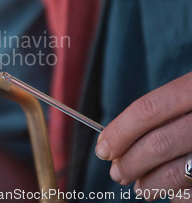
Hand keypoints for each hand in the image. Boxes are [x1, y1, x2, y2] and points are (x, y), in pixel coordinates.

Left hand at [96, 72, 191, 201]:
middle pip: (160, 143)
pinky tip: (172, 195)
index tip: (103, 149)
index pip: (148, 109)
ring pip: (181, 170)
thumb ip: (164, 113)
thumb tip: (117, 144)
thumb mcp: (191, 93)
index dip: (120, 131)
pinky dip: (181, 195)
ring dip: (153, 184)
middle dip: (132, 162)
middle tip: (117, 174)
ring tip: (141, 189)